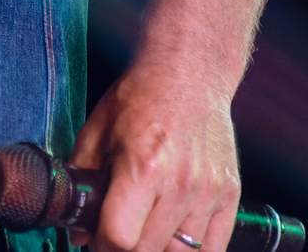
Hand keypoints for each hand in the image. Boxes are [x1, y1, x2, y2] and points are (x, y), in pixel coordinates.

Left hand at [65, 63, 242, 251]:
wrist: (188, 74)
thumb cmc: (140, 98)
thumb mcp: (97, 132)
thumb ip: (83, 182)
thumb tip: (78, 232)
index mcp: (143, 167)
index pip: (120, 238)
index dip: (101, 245)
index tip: (96, 240)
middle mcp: (180, 185)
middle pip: (147, 251)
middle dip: (125, 248)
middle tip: (117, 233)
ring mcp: (209, 193)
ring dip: (157, 250)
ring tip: (144, 232)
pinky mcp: (229, 196)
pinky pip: (213, 249)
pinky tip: (171, 238)